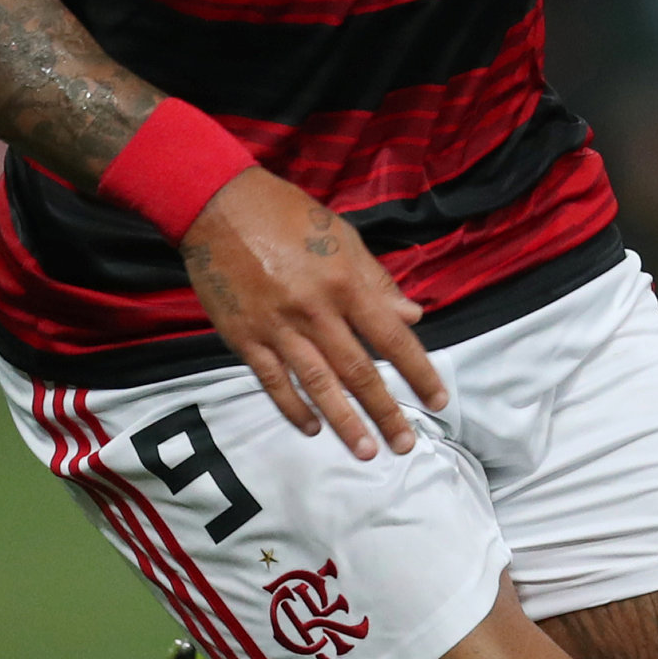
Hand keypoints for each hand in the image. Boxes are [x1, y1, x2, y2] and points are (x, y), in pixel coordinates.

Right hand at [181, 169, 452, 458]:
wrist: (220, 208)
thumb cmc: (289, 216)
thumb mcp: (343, 237)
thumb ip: (377, 282)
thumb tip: (412, 317)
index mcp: (345, 282)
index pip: (390, 337)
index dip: (417, 371)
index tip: (437, 401)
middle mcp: (314, 311)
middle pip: (357, 371)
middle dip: (384, 411)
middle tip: (405, 445)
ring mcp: (277, 328)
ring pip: (317, 385)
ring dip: (344, 422)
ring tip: (365, 451)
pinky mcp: (244, 338)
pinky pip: (273, 382)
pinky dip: (294, 408)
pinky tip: (313, 428)